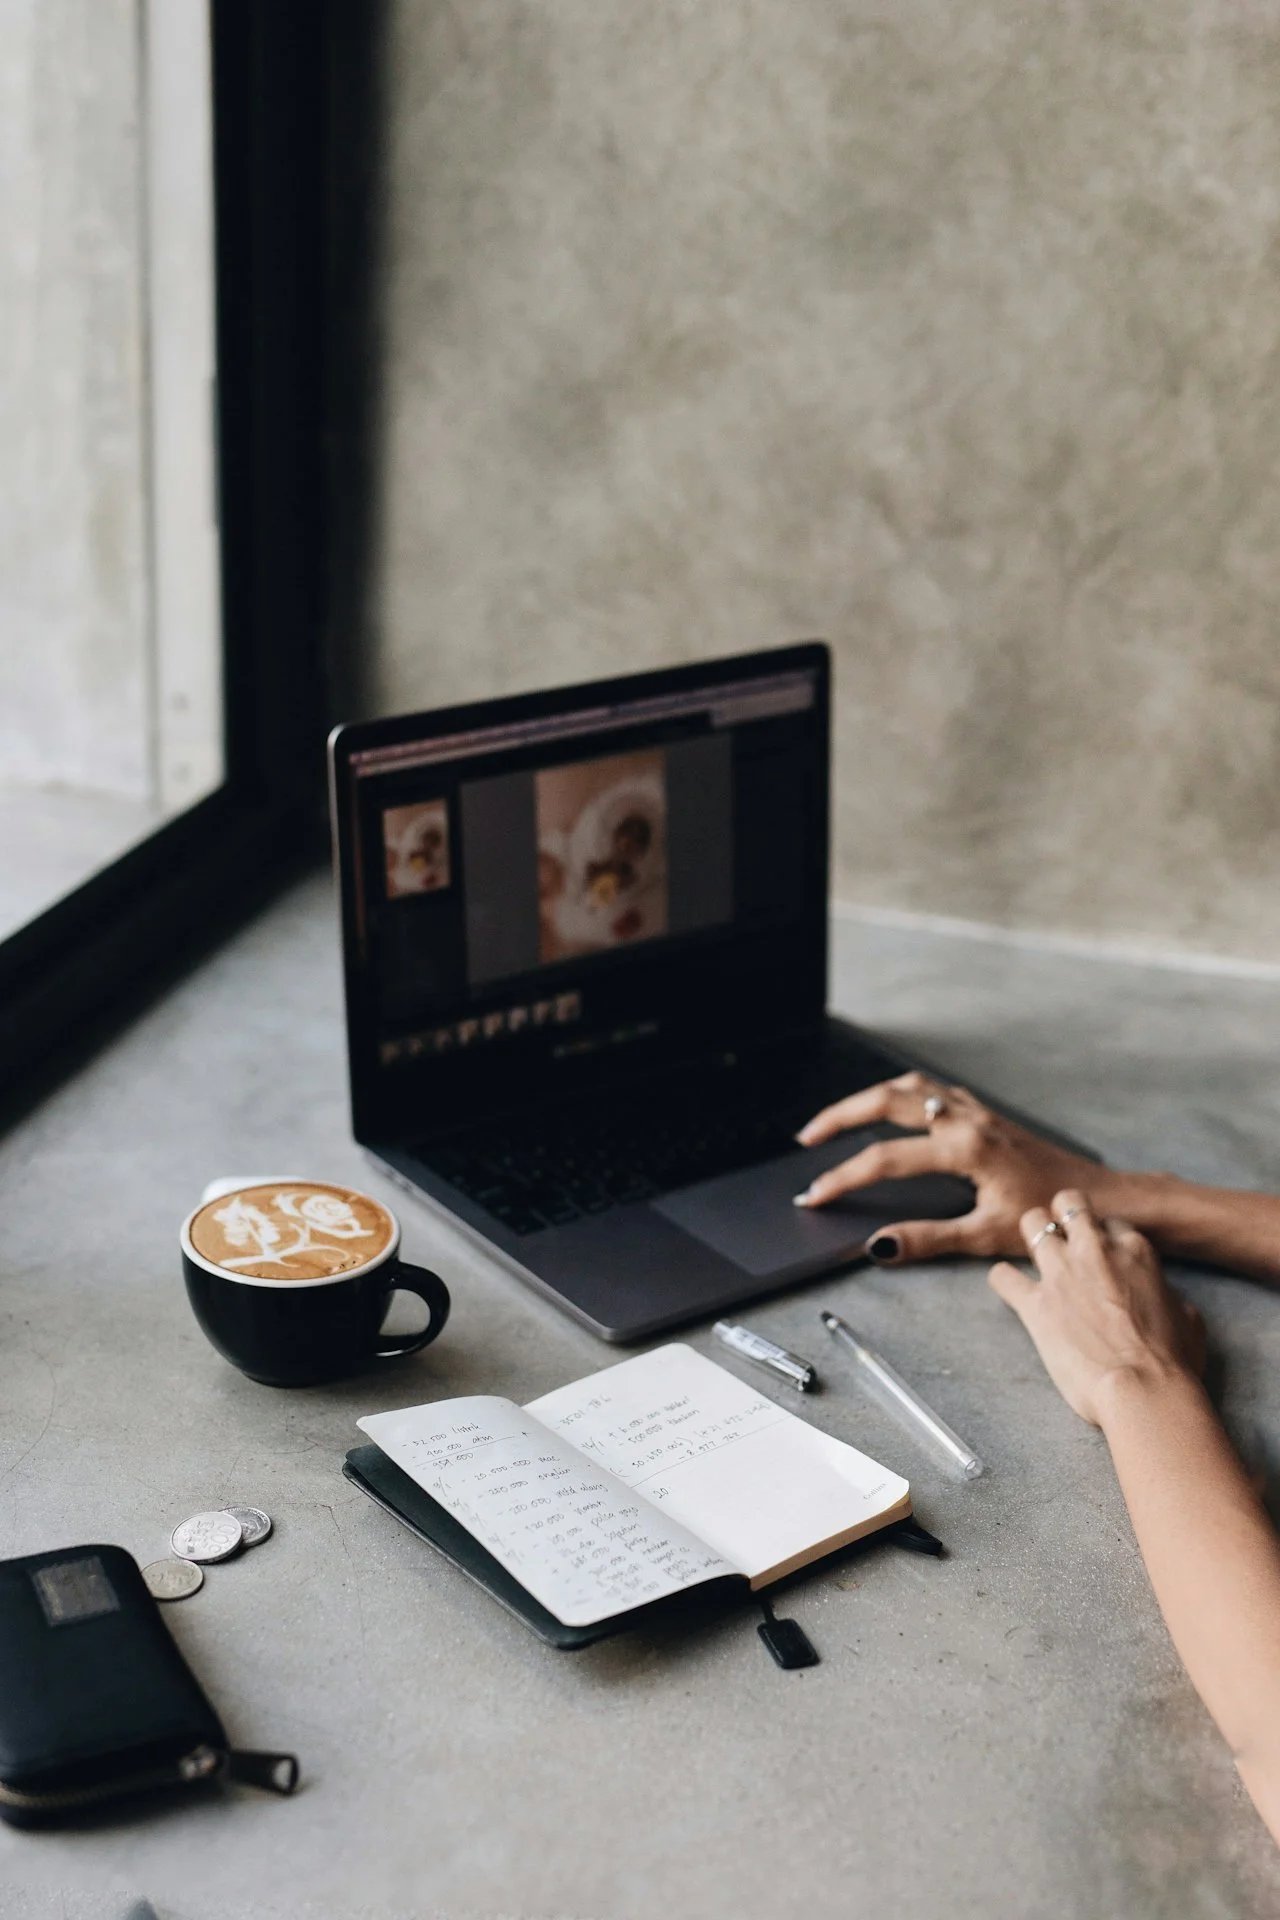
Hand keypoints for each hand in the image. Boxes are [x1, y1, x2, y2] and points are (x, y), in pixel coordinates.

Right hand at [795, 1072, 1111, 1262]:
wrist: (1099, 1199)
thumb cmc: (1049, 1216)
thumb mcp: (985, 1235)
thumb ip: (927, 1239)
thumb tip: (879, 1246)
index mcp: (963, 1148)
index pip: (885, 1159)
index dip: (843, 1177)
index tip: (816, 1195)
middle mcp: (966, 1120)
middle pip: (887, 1100)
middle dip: (840, 1116)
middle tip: (807, 1138)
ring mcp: (975, 1111)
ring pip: (910, 1086)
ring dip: (868, 1098)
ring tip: (838, 1118)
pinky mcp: (984, 1114)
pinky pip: (932, 1089)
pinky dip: (900, 1094)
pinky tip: (891, 1110)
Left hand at [988, 1190, 1204, 1425]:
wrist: (1144, 1391)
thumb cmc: (1173, 1361)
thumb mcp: (1187, 1316)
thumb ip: (1164, 1292)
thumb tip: (1158, 1293)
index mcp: (1134, 1250)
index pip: (1111, 1221)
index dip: (1104, 1236)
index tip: (1101, 1253)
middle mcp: (1095, 1251)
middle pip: (1068, 1203)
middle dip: (1063, 1215)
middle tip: (1062, 1237)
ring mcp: (1061, 1274)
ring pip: (1031, 1223)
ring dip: (1032, 1234)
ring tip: (1035, 1251)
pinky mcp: (1035, 1304)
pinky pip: (1003, 1276)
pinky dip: (1003, 1279)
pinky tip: (1008, 1286)